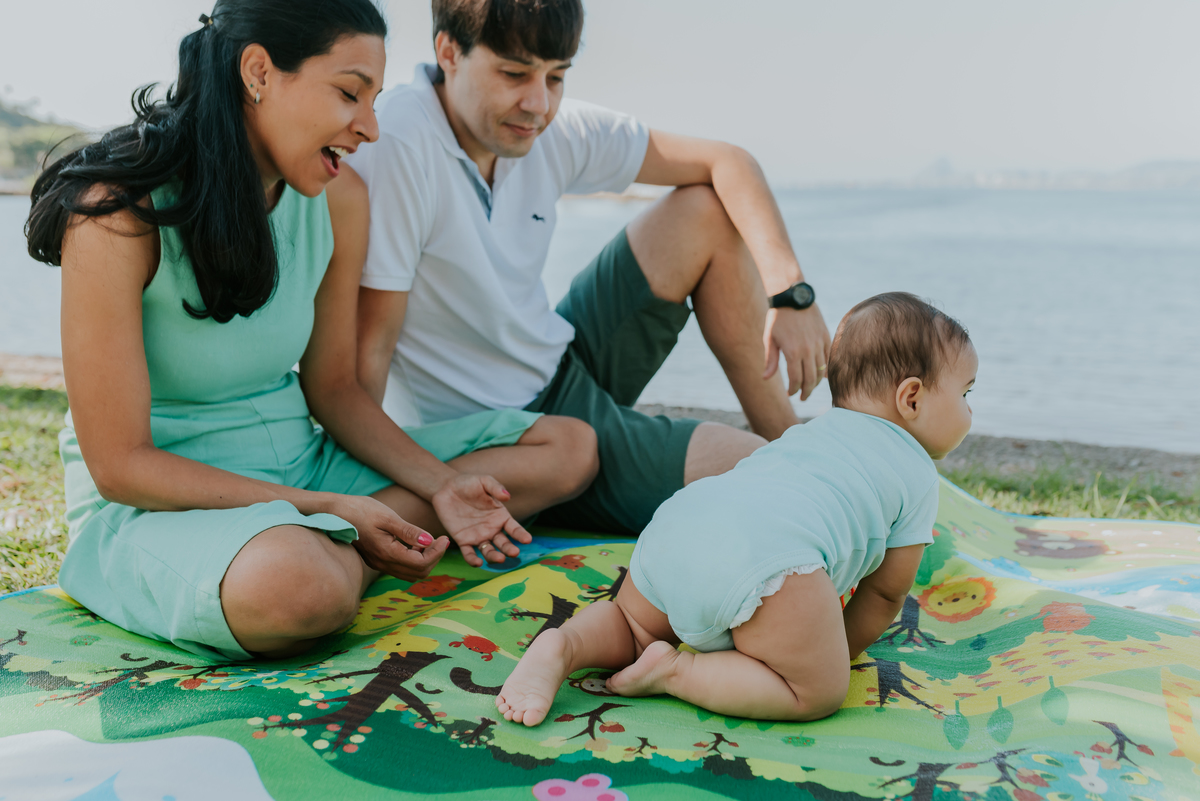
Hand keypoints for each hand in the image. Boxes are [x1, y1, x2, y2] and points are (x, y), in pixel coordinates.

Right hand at [335, 495, 450, 581]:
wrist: (333, 512)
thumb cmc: (359, 509)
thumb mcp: (387, 516)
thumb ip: (409, 531)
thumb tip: (430, 541)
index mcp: (387, 553)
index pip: (422, 563)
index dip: (438, 553)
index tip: (444, 538)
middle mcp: (382, 563)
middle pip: (419, 572)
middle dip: (434, 558)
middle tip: (441, 540)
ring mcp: (378, 564)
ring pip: (410, 573)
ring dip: (424, 560)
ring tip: (428, 540)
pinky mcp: (375, 560)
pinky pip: (400, 568)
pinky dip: (413, 559)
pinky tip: (413, 542)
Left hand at [432, 473, 532, 566]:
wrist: (446, 488)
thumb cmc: (468, 483)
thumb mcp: (484, 481)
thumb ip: (495, 488)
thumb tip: (507, 496)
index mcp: (500, 516)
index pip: (514, 528)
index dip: (521, 534)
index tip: (527, 540)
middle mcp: (492, 529)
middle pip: (503, 543)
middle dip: (509, 549)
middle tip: (514, 552)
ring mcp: (478, 536)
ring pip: (488, 551)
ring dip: (494, 557)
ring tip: (499, 559)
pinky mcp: (463, 540)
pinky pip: (469, 553)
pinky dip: (473, 560)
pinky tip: (477, 563)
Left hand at [763, 303, 831, 400]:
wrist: (793, 297)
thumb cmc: (777, 318)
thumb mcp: (769, 339)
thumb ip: (770, 360)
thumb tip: (765, 378)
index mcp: (793, 352)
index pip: (796, 379)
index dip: (793, 390)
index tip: (790, 394)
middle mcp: (809, 350)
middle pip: (810, 379)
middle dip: (806, 391)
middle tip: (802, 397)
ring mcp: (819, 343)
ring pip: (821, 370)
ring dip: (816, 382)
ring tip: (810, 387)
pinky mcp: (826, 336)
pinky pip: (828, 358)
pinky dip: (826, 369)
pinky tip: (822, 375)